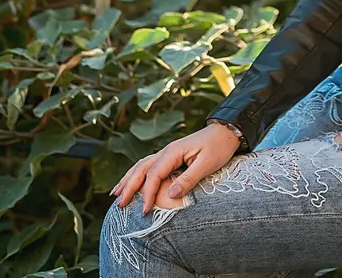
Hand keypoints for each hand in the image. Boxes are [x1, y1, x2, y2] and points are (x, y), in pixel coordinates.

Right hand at [111, 122, 241, 214]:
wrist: (225, 132)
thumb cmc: (218, 147)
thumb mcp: (207, 163)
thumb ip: (189, 178)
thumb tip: (172, 195)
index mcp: (173, 152)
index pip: (154, 175)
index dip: (147, 193)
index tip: (144, 210)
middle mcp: (166, 151)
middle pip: (141, 169)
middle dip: (129, 187)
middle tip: (119, 205)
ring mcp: (167, 153)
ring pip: (141, 166)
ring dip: (128, 180)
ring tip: (116, 194)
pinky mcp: (170, 157)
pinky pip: (148, 166)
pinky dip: (136, 174)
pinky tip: (131, 182)